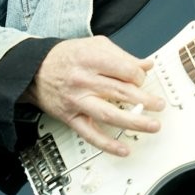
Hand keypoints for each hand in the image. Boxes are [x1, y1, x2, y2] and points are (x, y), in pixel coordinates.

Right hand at [22, 36, 165, 156]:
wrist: (34, 69)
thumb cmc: (66, 56)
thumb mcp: (94, 46)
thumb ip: (122, 56)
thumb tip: (146, 65)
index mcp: (92, 59)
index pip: (125, 70)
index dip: (139, 76)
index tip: (143, 80)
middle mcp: (84, 80)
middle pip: (121, 93)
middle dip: (145, 100)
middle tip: (159, 105)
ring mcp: (77, 101)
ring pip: (109, 114)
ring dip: (134, 122)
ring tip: (152, 125)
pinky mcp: (71, 117)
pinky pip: (90, 134)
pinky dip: (107, 144)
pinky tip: (123, 149)